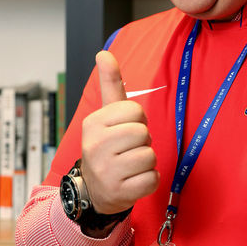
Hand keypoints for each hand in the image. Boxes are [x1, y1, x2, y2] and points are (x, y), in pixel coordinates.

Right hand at [81, 50, 159, 214]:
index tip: (124, 130)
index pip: (136, 111)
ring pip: (150, 156)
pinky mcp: (120, 192)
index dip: (137, 121)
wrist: (94, 190)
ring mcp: (106, 172)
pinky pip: (153, 179)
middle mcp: (95, 147)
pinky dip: (149, 180)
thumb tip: (104, 53)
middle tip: (127, 150)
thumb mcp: (106, 115)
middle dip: (142, 142)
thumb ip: (109, 84)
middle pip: (144, 133)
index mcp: (93, 124)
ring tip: (129, 166)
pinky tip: (133, 181)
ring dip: (146, 162)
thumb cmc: (107, 146)